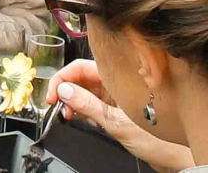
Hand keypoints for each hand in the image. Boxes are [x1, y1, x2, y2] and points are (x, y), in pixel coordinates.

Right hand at [46, 60, 194, 170]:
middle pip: (79, 78)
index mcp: (117, 78)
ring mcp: (113, 95)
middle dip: (65, 91)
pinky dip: (82, 110)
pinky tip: (85, 119)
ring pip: (83, 91)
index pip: (79, 68)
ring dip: (72, 102)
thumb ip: (89, 106)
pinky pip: (90, 103)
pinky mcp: (113, 107)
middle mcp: (114, 83)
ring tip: (70, 115)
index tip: (52, 95)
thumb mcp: (117, 122)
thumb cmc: (158, 138)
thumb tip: (64, 91)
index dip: (61, 79)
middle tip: (58, 107)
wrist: (174, 157)